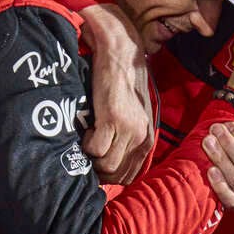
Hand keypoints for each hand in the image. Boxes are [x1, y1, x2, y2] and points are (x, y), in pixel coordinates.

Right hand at [79, 4, 152, 184]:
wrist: (119, 58)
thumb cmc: (119, 89)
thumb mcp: (130, 118)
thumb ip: (125, 140)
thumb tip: (109, 166)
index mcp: (146, 140)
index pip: (129, 175)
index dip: (110, 175)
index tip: (97, 165)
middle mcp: (141, 137)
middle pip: (116, 174)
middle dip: (99, 170)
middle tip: (88, 153)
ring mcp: (128, 129)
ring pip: (106, 165)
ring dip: (92, 157)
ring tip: (89, 138)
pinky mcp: (113, 119)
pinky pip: (95, 149)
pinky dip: (86, 143)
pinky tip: (87, 129)